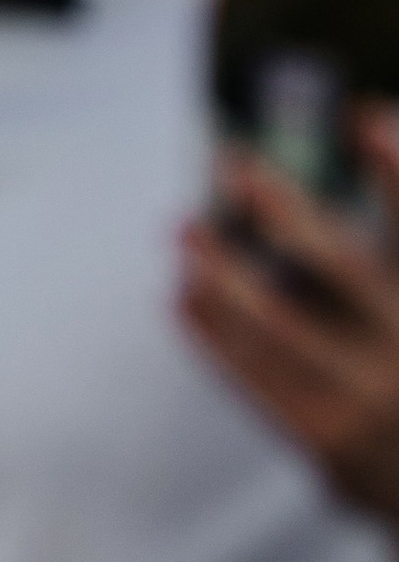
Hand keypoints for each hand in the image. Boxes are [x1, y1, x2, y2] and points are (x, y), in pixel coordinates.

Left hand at [180, 118, 398, 526]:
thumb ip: (398, 230)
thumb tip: (366, 122)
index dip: (397, 173)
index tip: (360, 115)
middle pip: (343, 267)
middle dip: (287, 210)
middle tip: (236, 164)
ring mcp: (372, 405)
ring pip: (282, 327)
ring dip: (225, 272)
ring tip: (185, 230)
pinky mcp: (330, 446)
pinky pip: (260, 381)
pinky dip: (216, 336)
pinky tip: (185, 298)